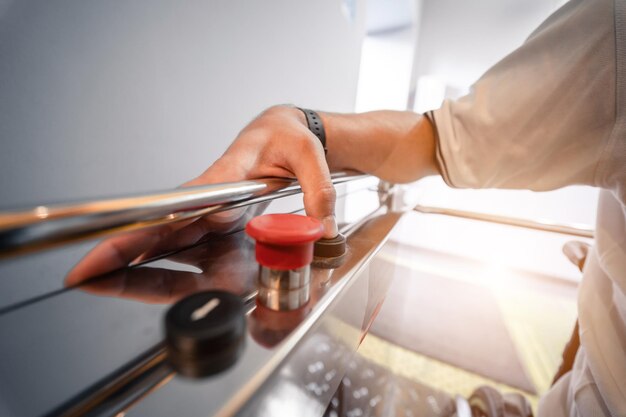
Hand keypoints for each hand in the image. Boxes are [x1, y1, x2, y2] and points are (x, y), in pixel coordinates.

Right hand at [66, 105, 336, 284]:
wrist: (288, 134)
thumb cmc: (290, 137)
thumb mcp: (309, 156)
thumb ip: (316, 192)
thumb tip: (318, 230)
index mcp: (226, 175)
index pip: (184, 204)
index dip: (154, 225)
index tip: (125, 241)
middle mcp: (211, 197)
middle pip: (162, 226)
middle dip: (124, 249)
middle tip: (86, 270)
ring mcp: (211, 213)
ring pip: (167, 240)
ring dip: (134, 261)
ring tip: (98, 279)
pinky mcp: (217, 223)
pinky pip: (187, 246)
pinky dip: (161, 263)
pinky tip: (138, 279)